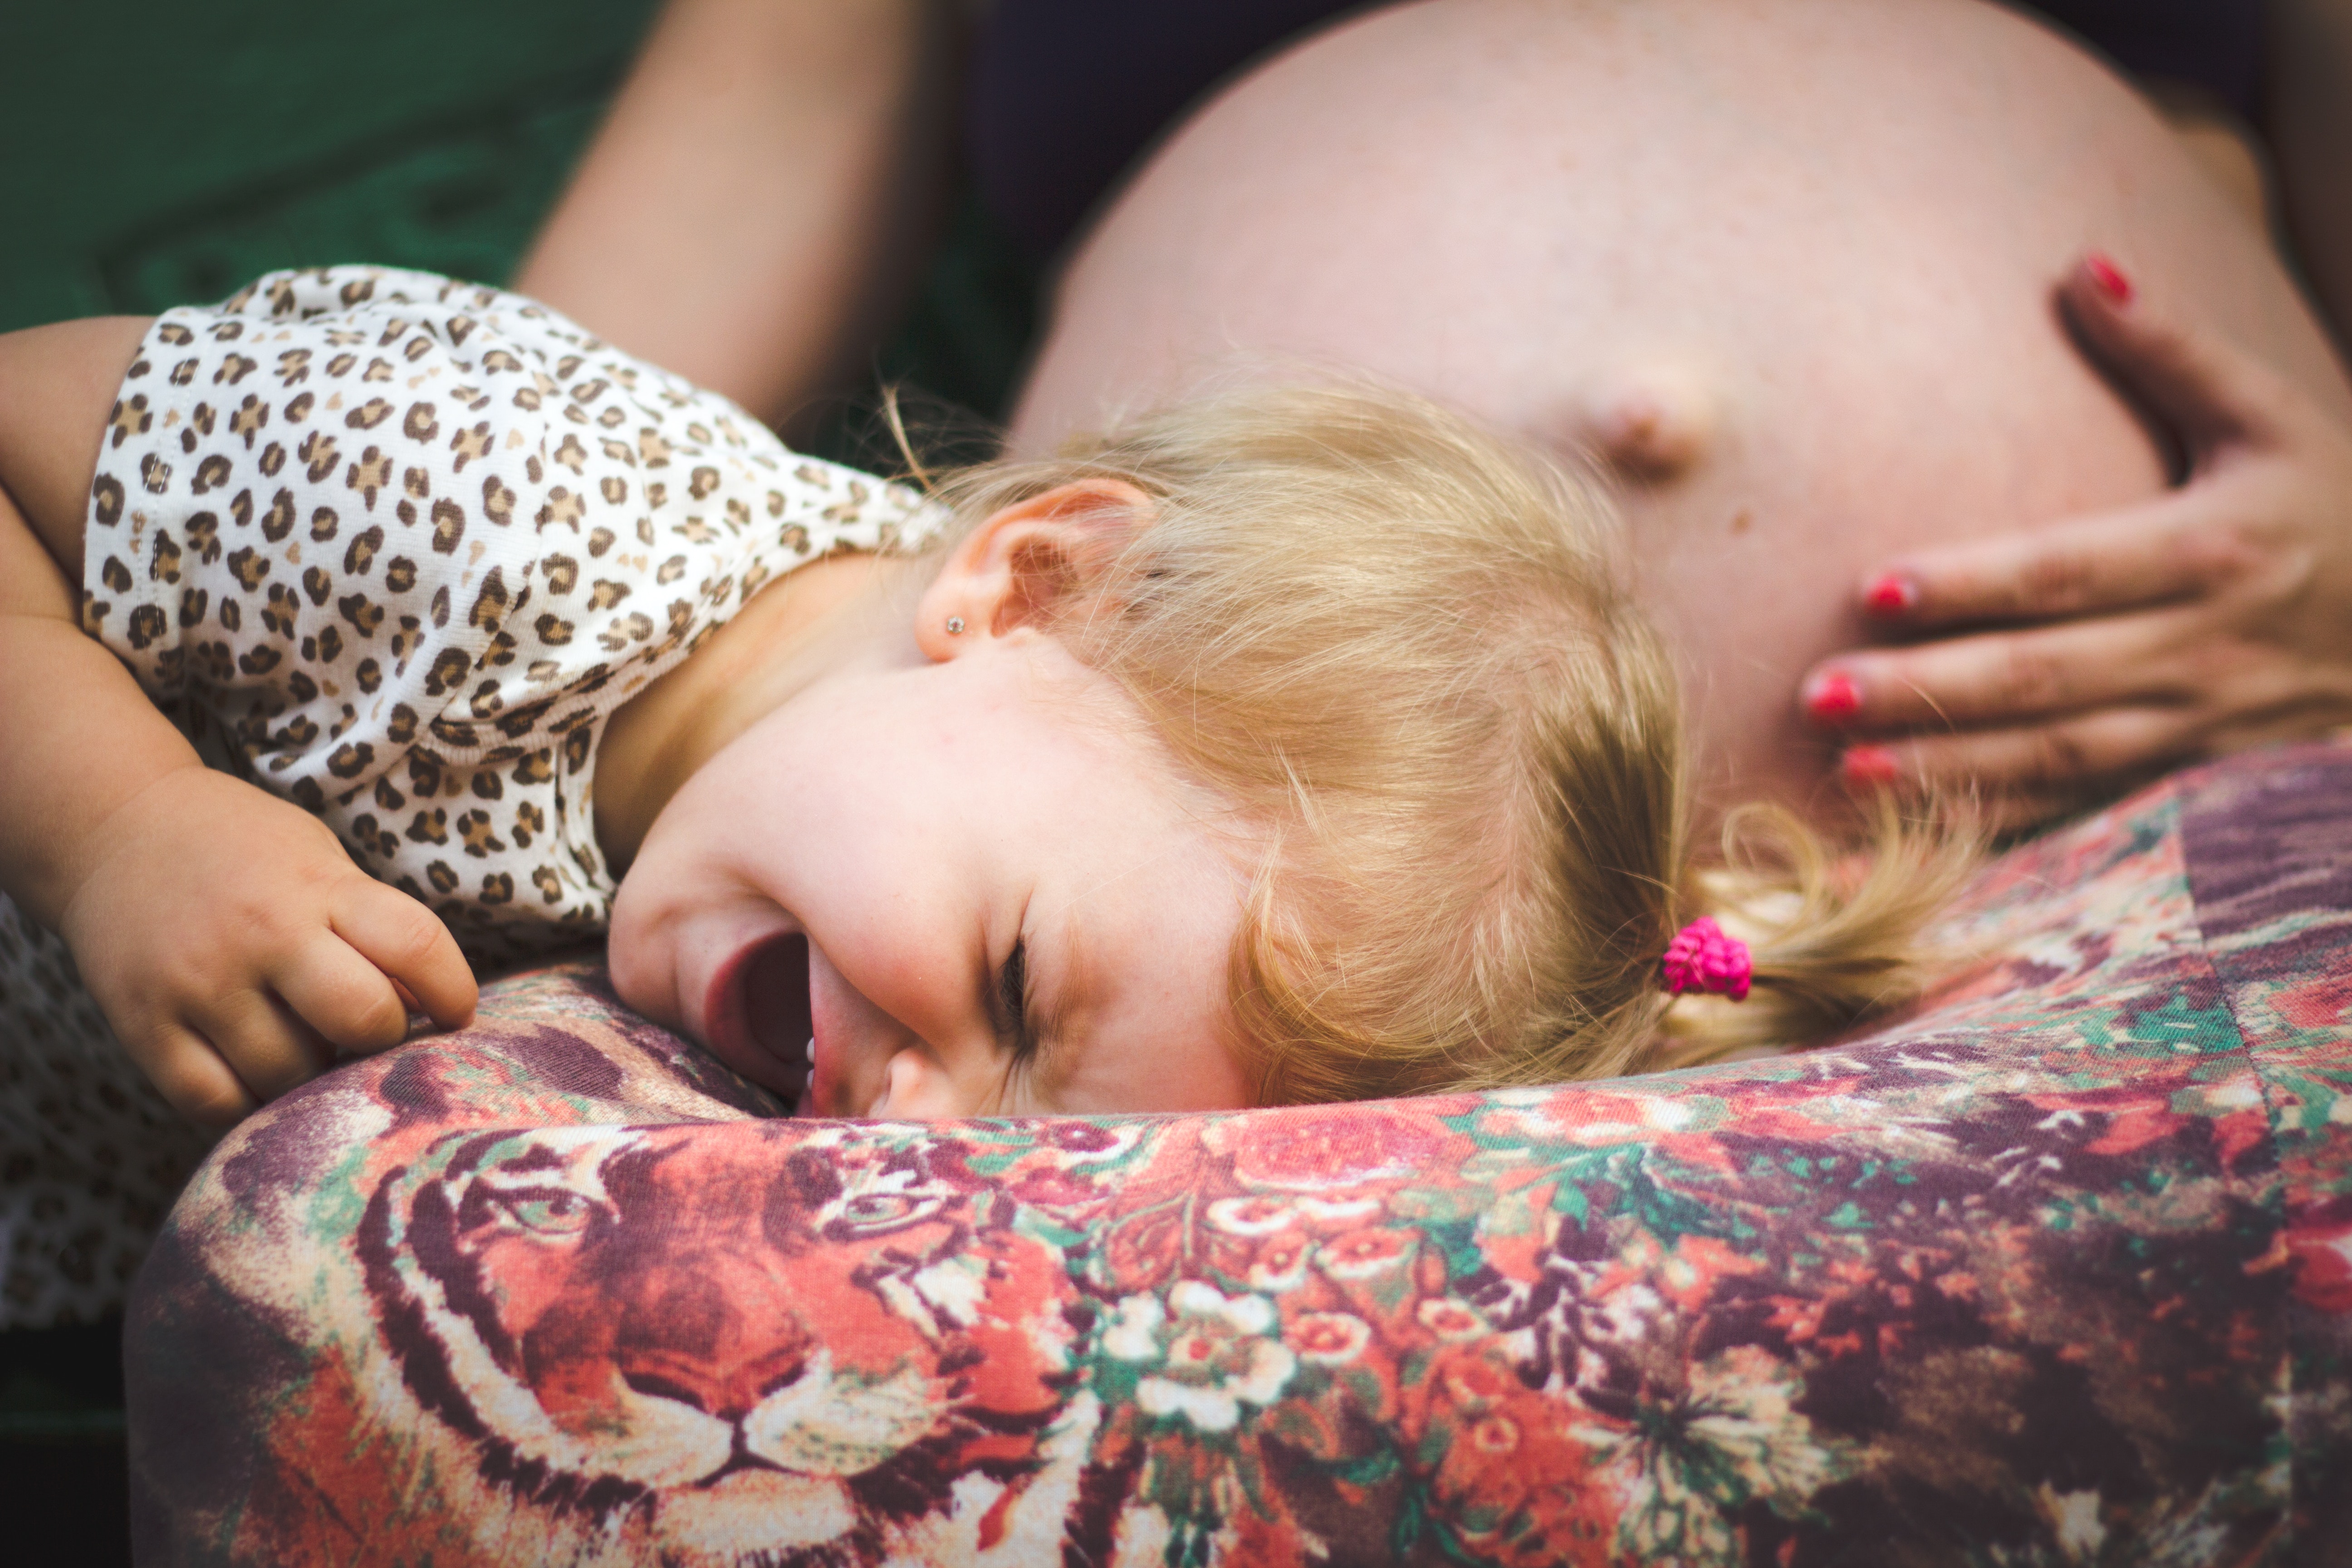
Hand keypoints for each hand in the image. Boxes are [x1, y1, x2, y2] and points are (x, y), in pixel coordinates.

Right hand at [58, 767, 476, 1124]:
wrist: (114, 828)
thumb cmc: (244, 851)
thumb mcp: (320, 860)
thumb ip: (371, 927)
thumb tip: (430, 1011)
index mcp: (318, 886)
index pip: (416, 943)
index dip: (453, 990)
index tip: (456, 1012)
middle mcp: (261, 933)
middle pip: (363, 1017)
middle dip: (385, 1038)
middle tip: (373, 1033)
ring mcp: (199, 984)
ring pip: (291, 1074)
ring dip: (316, 1078)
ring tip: (309, 1047)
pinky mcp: (144, 1026)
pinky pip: (215, 1102)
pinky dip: (249, 1104)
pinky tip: (260, 1077)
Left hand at [1800, 253, 2351, 824]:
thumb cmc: (2342, 502)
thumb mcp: (2277, 417)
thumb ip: (2176, 350)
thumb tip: (2082, 266)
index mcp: (2215, 549)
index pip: (2066, 570)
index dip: (1970, 583)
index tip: (1872, 587)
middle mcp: (2203, 647)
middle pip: (2042, 675)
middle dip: (1927, 688)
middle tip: (1815, 693)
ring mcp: (2202, 727)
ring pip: (2058, 758)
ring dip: (1949, 768)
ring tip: (1846, 769)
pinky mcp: (2199, 779)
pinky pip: (2089, 813)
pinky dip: (2004, 829)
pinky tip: (1920, 835)